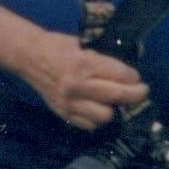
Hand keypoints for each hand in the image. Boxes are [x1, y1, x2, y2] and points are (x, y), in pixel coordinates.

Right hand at [22, 33, 147, 129]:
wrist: (29, 57)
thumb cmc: (59, 46)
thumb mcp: (86, 44)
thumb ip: (108, 57)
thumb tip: (135, 63)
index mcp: (85, 64)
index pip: (123, 76)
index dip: (134, 77)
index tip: (135, 77)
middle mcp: (78, 86)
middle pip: (119, 96)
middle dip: (136, 94)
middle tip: (140, 91)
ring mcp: (69, 102)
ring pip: (105, 115)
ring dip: (113, 109)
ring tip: (113, 101)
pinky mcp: (62, 112)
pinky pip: (88, 124)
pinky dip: (96, 118)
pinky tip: (97, 108)